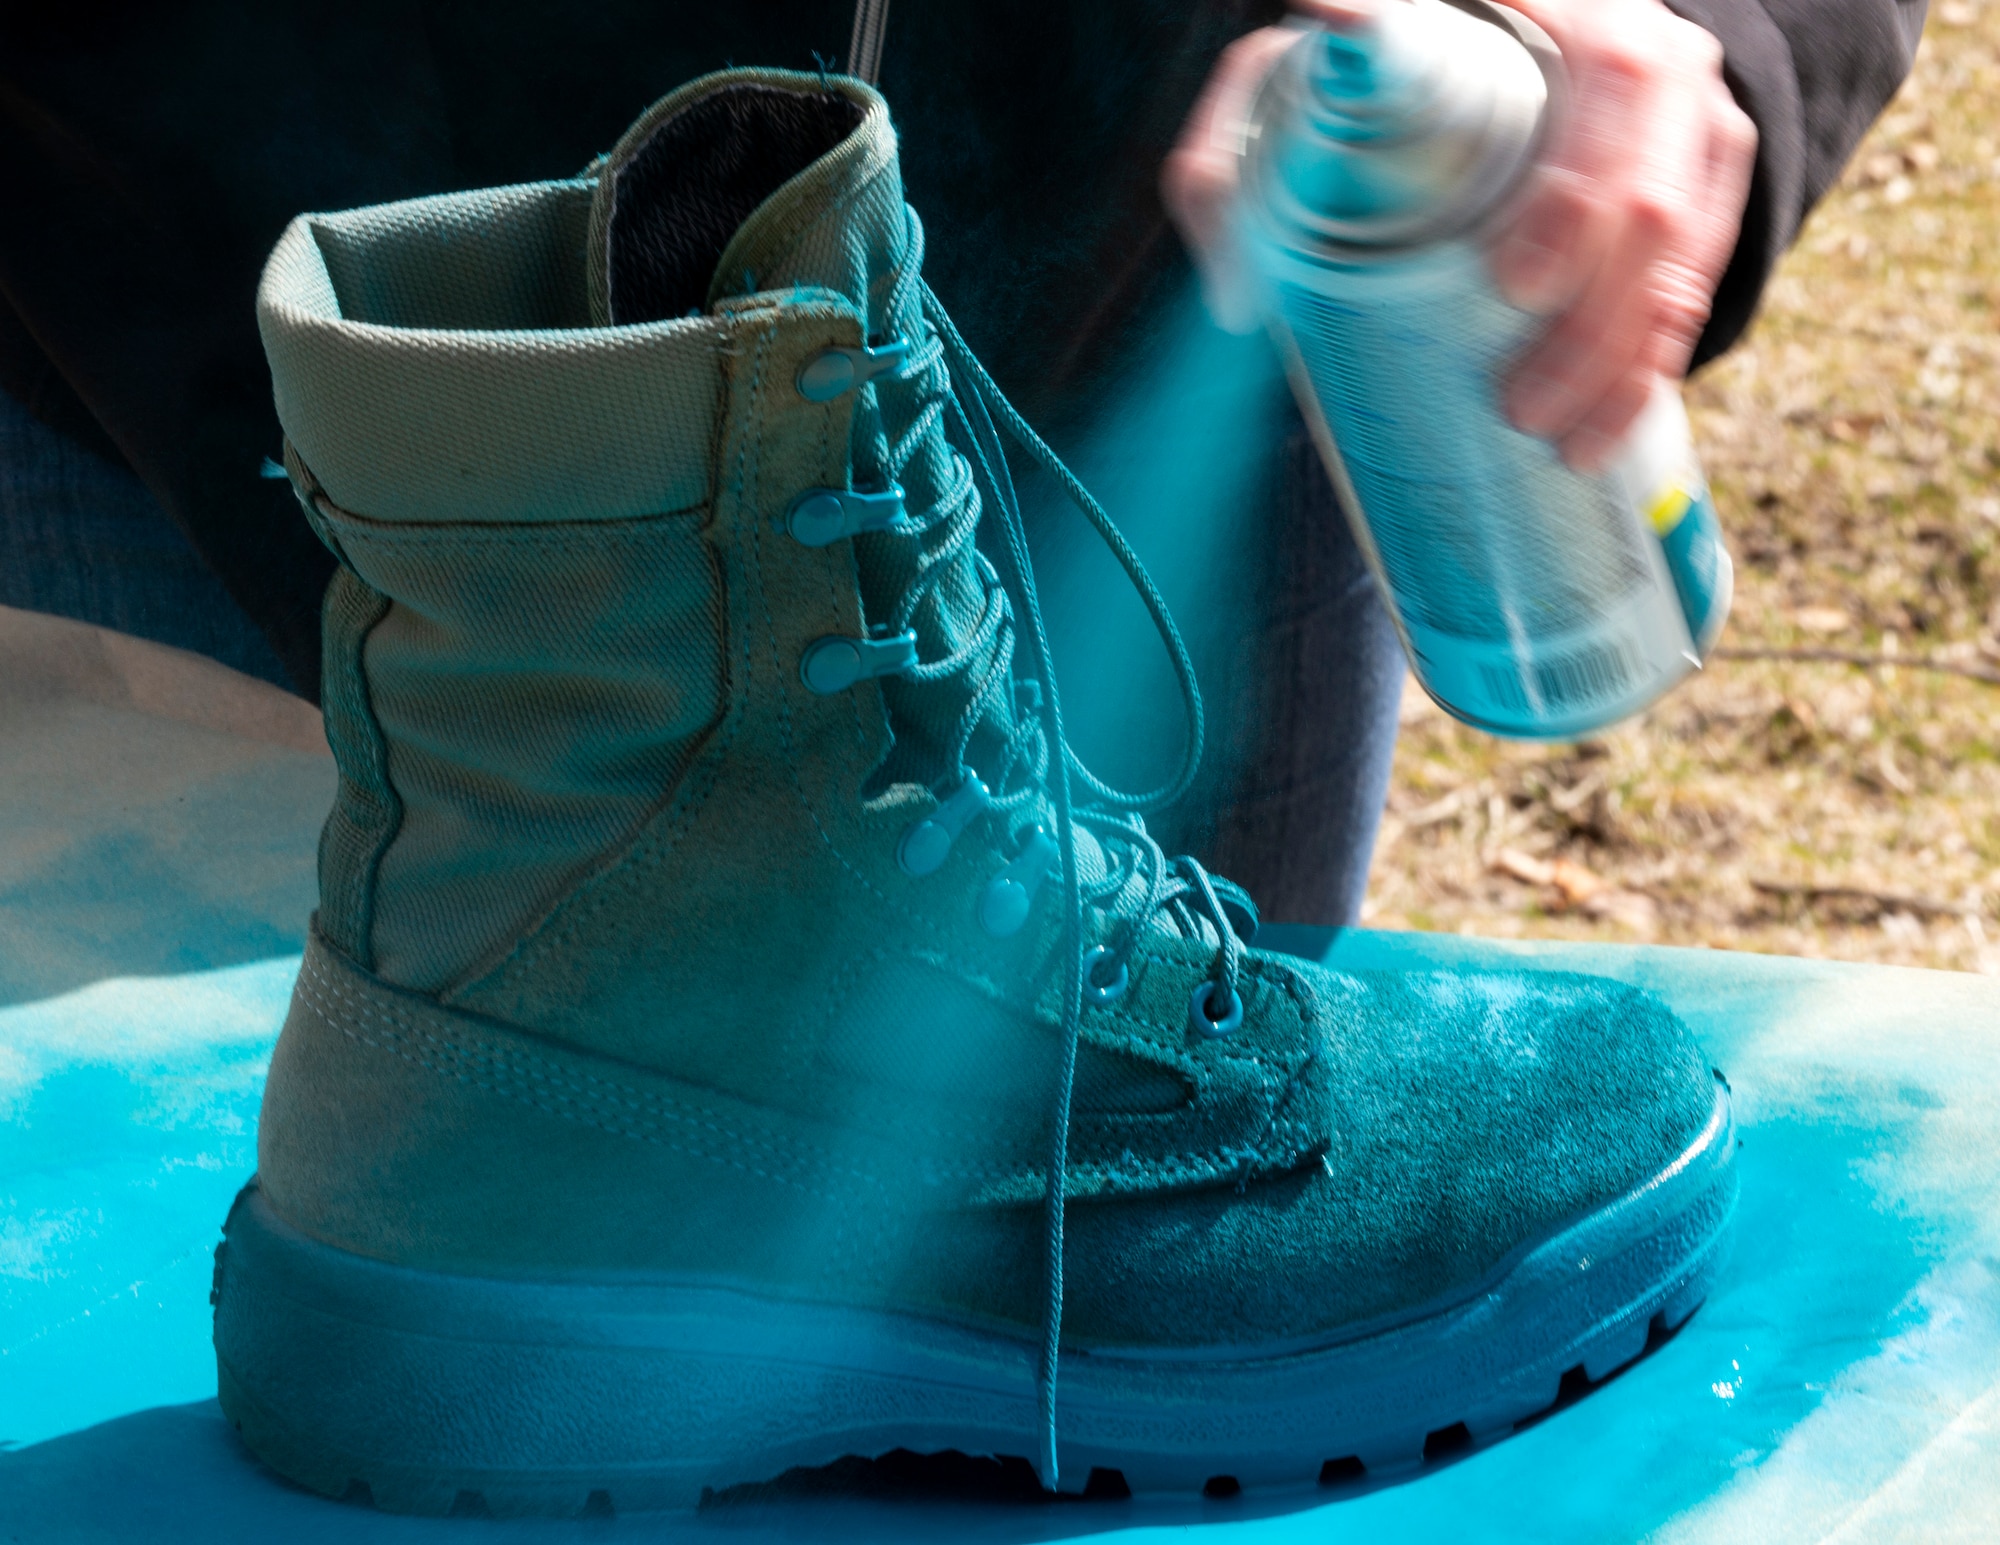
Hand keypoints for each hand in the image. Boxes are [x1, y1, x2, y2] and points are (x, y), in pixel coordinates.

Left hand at [1161, 0, 1757, 471]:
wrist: (1521, 52)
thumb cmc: (1406, 65)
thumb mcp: (1341, 60)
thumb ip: (1251, 118)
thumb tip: (1230, 254)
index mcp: (1572, 14)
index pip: (1605, 90)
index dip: (1570, 200)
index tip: (1512, 288)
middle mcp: (1652, 58)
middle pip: (1646, 201)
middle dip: (1587, 325)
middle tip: (1517, 406)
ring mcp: (1692, 125)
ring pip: (1679, 260)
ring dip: (1620, 366)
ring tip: (1558, 442)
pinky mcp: (1707, 189)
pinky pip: (1696, 289)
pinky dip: (1651, 369)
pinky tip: (1609, 431)